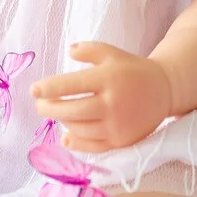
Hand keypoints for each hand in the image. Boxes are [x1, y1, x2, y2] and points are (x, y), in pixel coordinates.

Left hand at [31, 42, 172, 152]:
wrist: (163, 91)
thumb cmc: (131, 69)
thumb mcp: (112, 53)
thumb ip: (89, 50)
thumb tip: (69, 51)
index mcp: (108, 79)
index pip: (72, 85)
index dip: (49, 88)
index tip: (33, 90)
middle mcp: (112, 103)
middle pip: (72, 111)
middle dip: (49, 108)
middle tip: (39, 105)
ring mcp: (117, 125)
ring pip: (79, 128)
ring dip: (62, 122)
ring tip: (55, 113)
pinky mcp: (121, 141)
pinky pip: (93, 146)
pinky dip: (76, 142)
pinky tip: (65, 136)